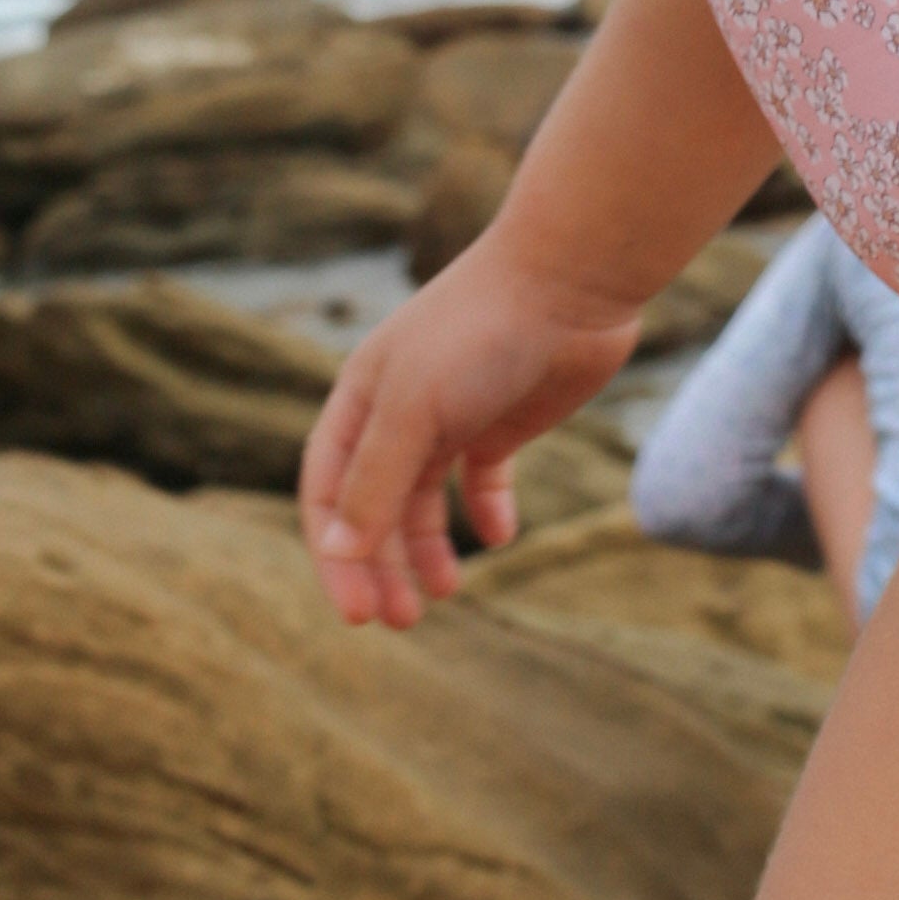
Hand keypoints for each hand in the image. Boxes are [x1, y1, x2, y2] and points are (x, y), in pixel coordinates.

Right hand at [298, 229, 646, 627]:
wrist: (570, 278)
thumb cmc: (481, 331)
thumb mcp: (415, 409)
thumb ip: (376, 481)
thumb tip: (338, 552)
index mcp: (360, 401)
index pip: (328, 493)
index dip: (337, 556)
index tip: (359, 613)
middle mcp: (399, 411)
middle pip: (374, 505)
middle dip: (382, 565)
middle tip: (400, 621)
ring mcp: (453, 415)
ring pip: (425, 500)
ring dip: (428, 550)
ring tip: (447, 594)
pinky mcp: (504, 421)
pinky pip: (484, 479)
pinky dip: (488, 512)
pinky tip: (502, 536)